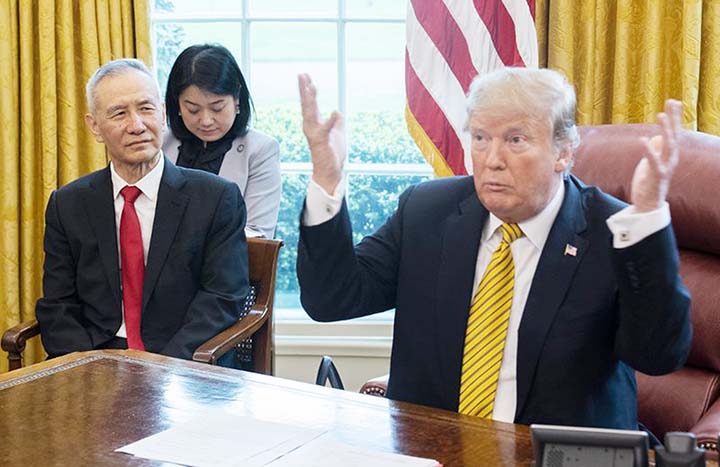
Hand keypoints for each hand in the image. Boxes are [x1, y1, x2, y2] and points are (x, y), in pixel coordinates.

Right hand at [298, 73, 344, 193]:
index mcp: (314, 124)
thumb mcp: (337, 132)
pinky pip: (326, 130)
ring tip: (311, 87)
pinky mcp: (321, 142)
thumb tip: (338, 113)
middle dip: (304, 90)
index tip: (305, 76)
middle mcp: (311, 127)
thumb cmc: (332, 154)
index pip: (309, 103)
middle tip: (302, 75)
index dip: (307, 89)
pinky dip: (331, 121)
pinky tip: (336, 112)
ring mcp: (315, 134)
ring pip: (311, 114)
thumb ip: (336, 122)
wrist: (330, 172)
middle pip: (307, 105)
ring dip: (311, 100)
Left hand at [630, 99, 682, 211]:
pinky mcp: (657, 176)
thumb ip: (655, 150)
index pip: (674, 132)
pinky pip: (654, 161)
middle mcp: (671, 158)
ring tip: (661, 115)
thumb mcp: (651, 163)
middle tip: (671, 102)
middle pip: (675, 134)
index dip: (674, 117)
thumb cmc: (649, 182)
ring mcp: (665, 167)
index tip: (673, 101)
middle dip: (674, 118)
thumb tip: (654, 138)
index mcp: (669, 154)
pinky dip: (649, 150)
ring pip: (668, 145)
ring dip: (665, 130)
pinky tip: (643, 139)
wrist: (649, 204)